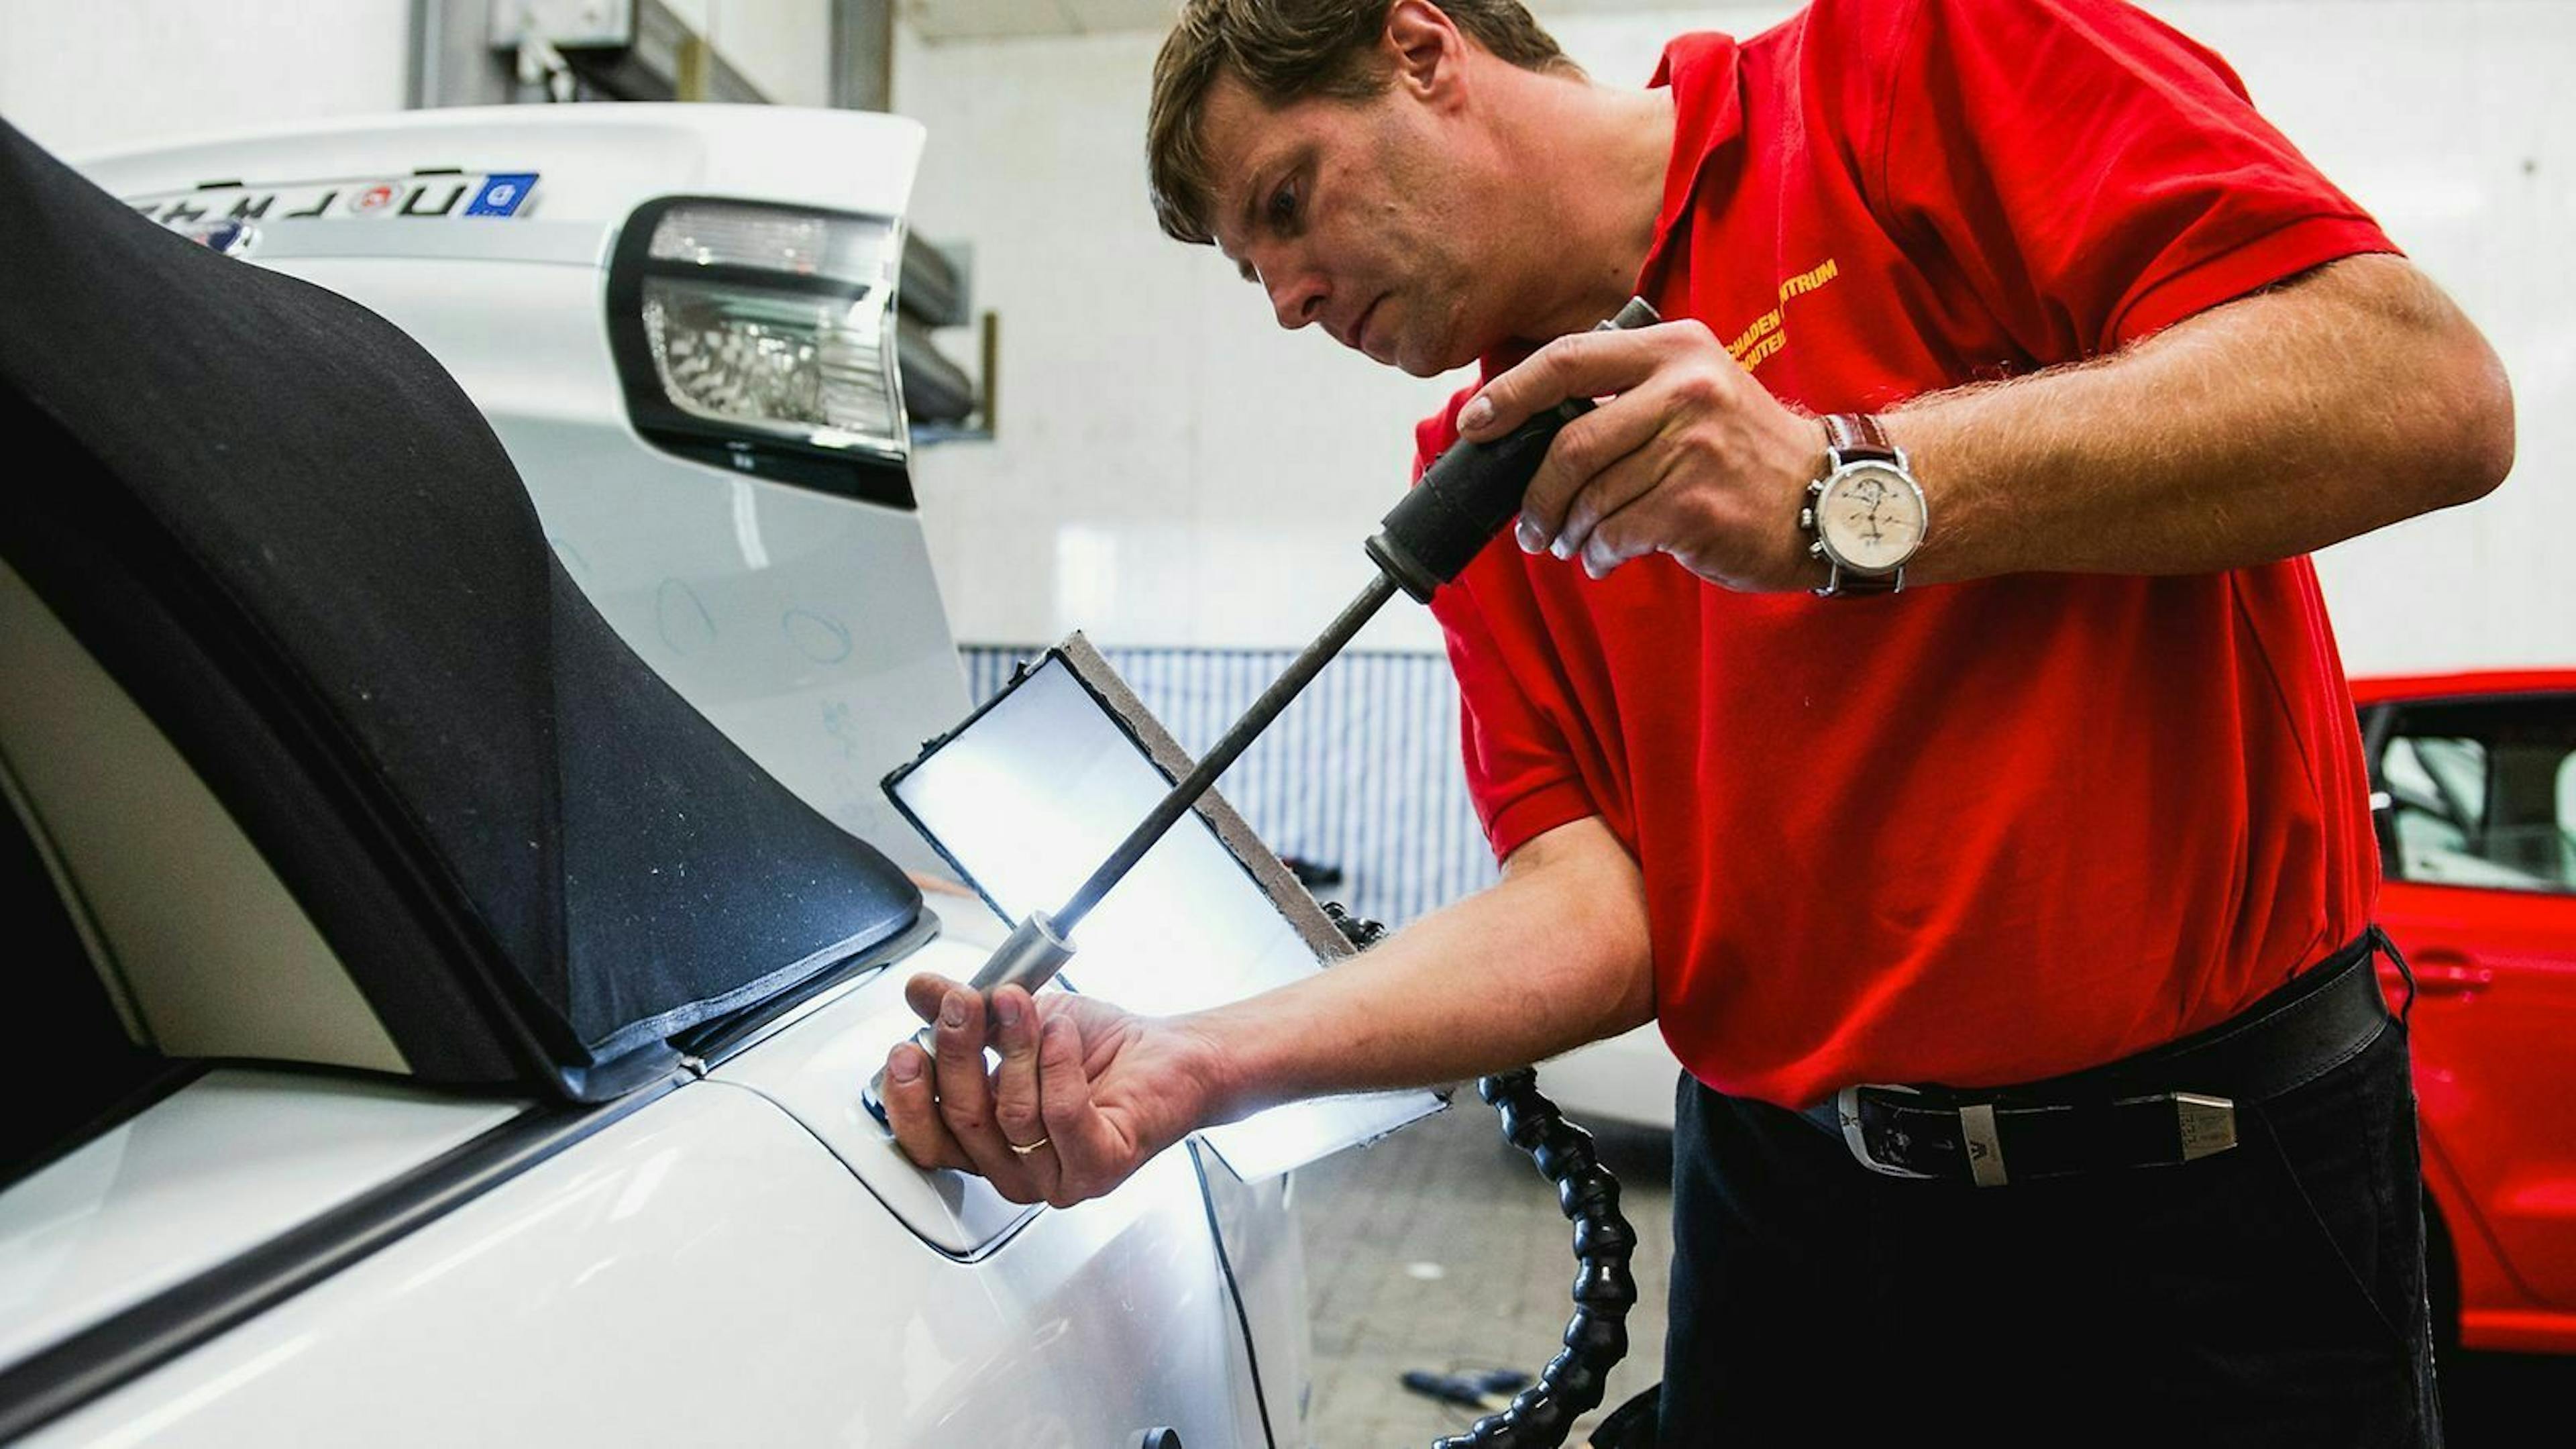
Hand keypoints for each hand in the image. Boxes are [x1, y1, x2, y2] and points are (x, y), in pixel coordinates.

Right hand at [877, 973, 1226, 1207]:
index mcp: (988, 1147)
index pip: (928, 1143)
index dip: (909, 1099)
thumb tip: (921, 990)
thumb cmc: (1098, 1048)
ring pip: (1013, 1115)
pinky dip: (1058, 1064)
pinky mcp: (1101, 1166)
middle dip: (959, 1053)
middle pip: (965, 1121)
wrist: (1173, 1053)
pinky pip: (1063, 1115)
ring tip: (1022, 1004)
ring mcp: (1060, 1178)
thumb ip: (964, 1013)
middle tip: (964, 1002)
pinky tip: (1061, 1033)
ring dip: (1015, 1047)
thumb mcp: (1014, 1022)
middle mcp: (1018, 1171)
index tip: (906, 1047)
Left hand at [1457, 319, 1826, 589]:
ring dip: (1568, 532)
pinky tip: (1606, 557)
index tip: (1475, 424)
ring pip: (1589, 497)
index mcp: (1674, 348)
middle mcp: (1684, 388)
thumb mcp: (1697, 387)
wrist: (1827, 495)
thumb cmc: (1745, 449)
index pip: (1567, 359)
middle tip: (1529, 524)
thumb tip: (1532, 427)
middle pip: (1568, 444)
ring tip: (1572, 544)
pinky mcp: (1695, 504)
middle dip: (1535, 494)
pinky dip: (1598, 553)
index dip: (1510, 394)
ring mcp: (1692, 446)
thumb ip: (1627, 392)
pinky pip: (1615, 533)